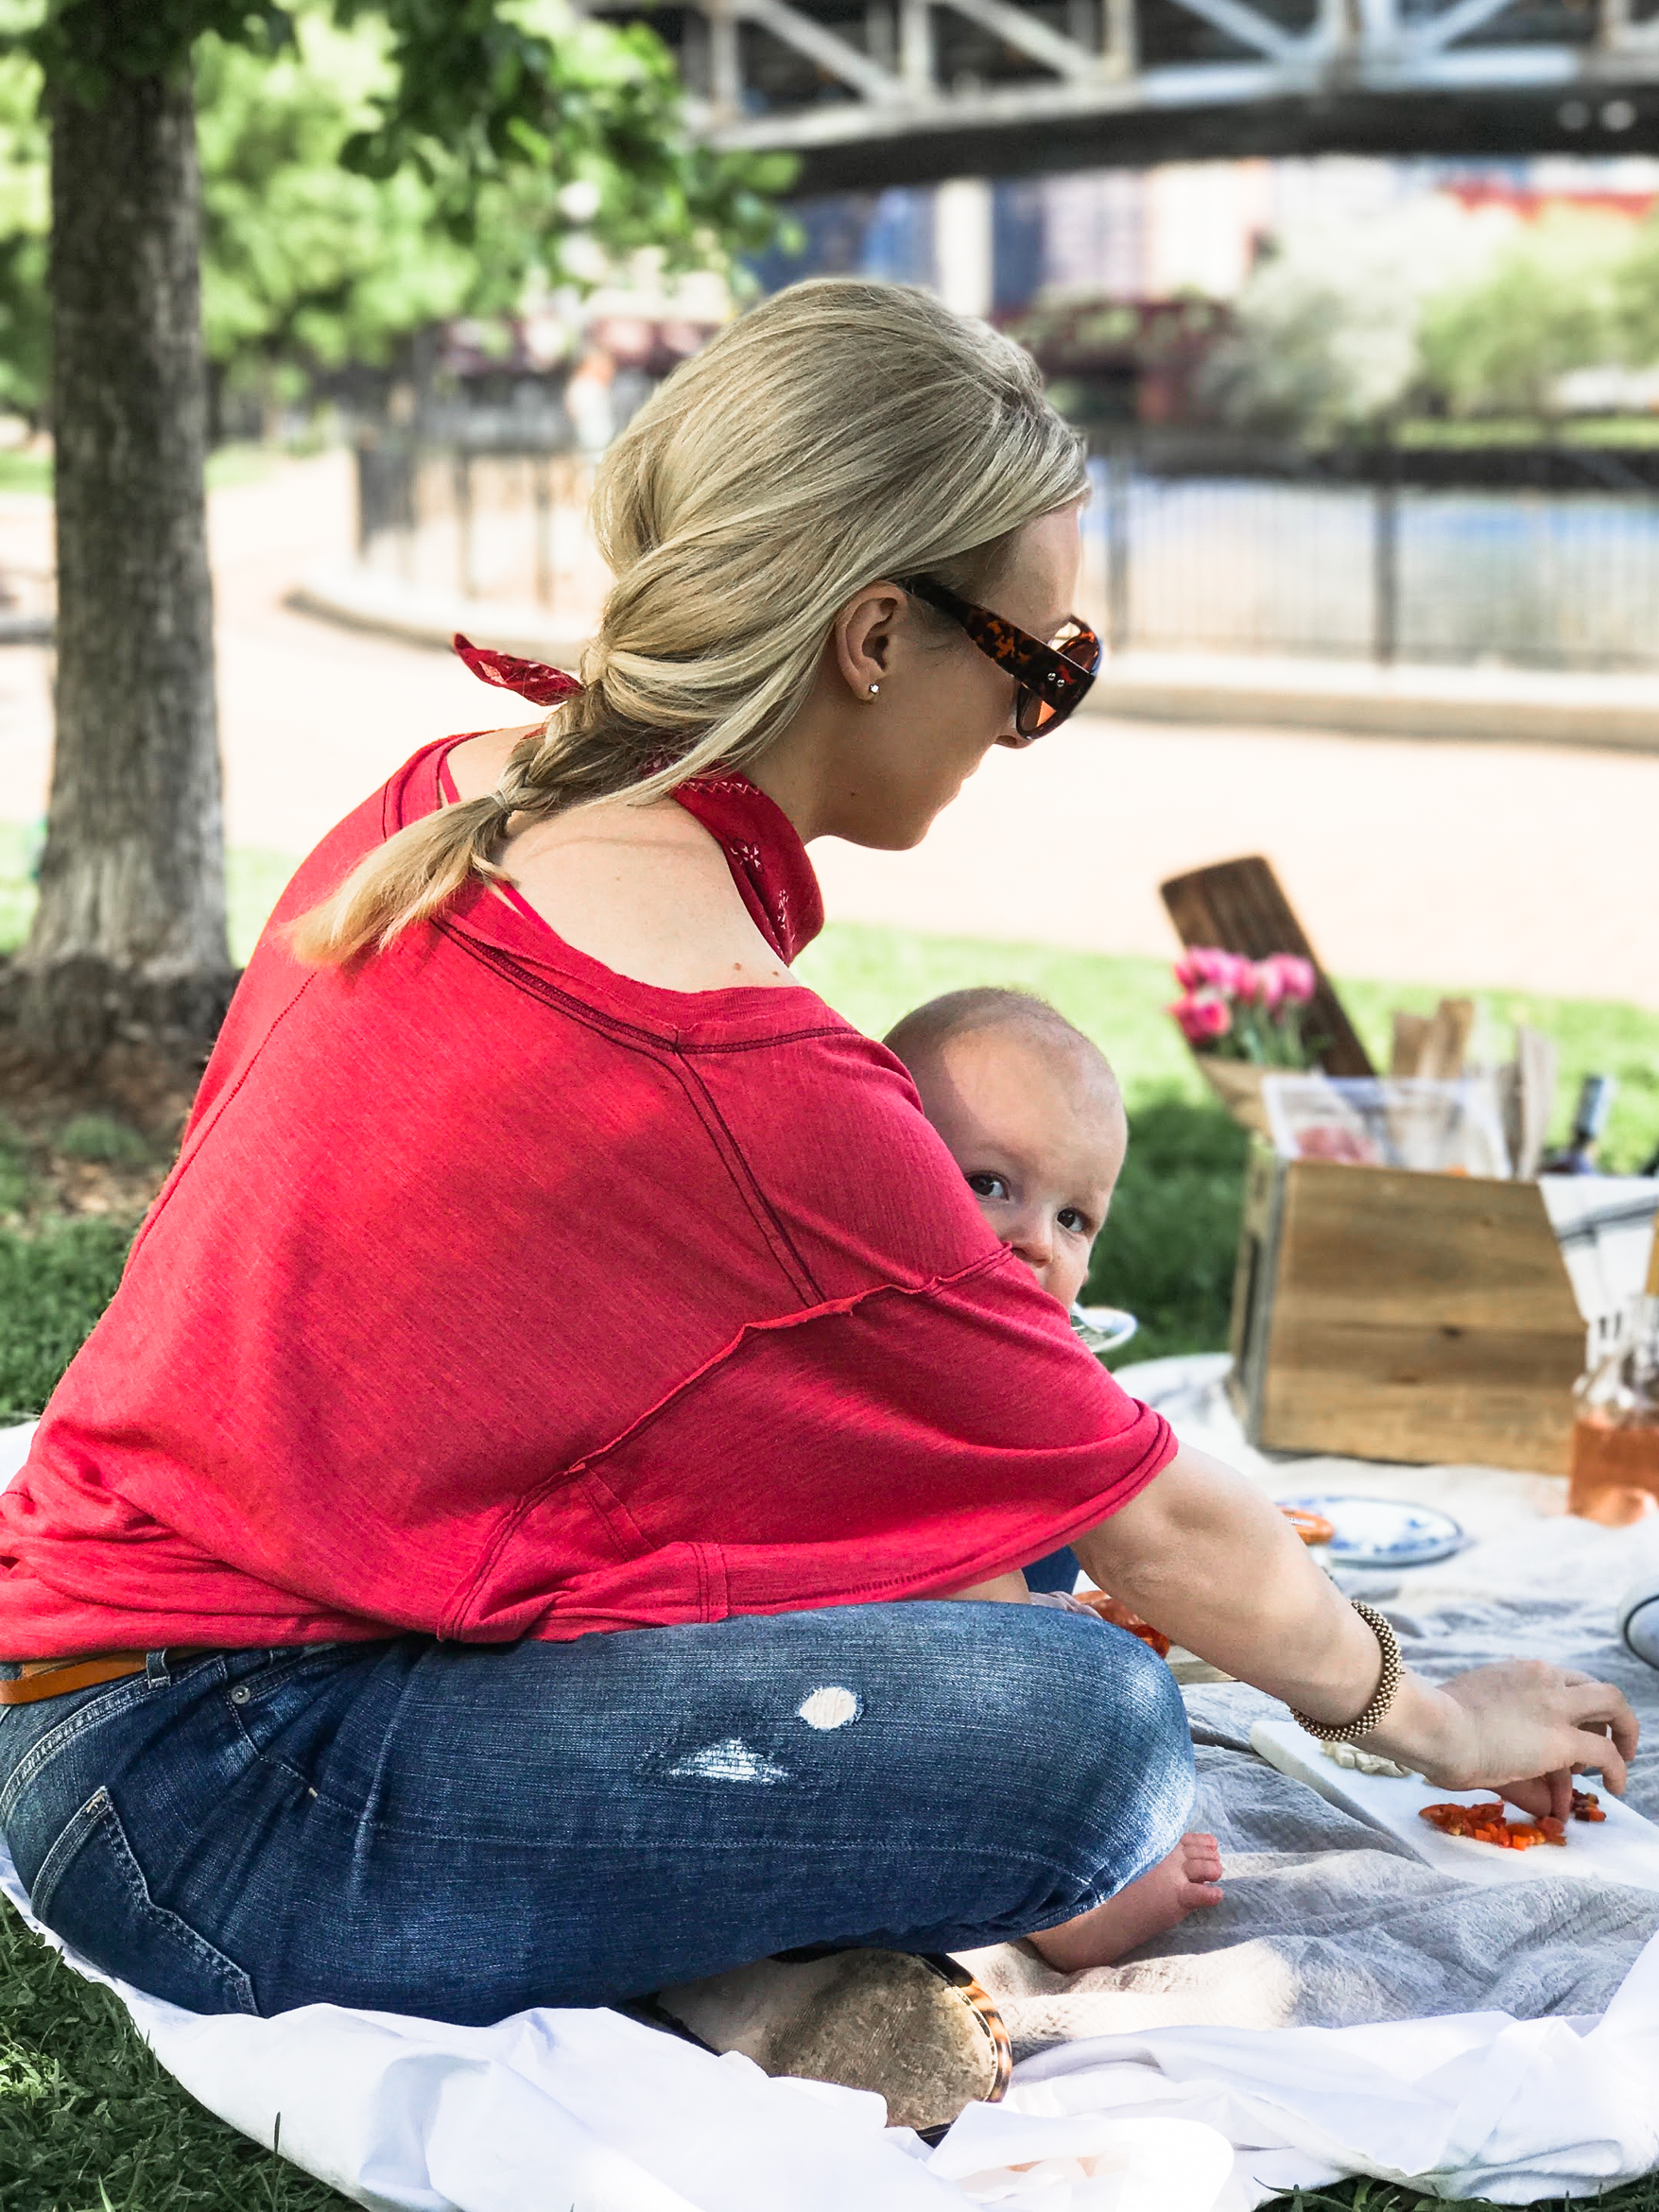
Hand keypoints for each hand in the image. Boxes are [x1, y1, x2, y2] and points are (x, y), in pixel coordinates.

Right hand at [1370, 1661, 1637, 1817]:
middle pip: (1595, 1686)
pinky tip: (1615, 1787)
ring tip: (1624, 1758)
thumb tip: (1491, 1748)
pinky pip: (1607, 1753)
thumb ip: (1488, 1721)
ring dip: (1625, 1731)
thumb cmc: (1433, 1721)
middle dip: (1611, 1712)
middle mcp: (1543, 1678)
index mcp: (1518, 1670)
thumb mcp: (1467, 1709)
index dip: (1571, 1708)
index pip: (1561, 1683)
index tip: (1566, 1729)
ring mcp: (1556, 1706)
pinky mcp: (1563, 1740)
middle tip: (1613, 1736)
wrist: (1434, 1725)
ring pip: (1613, 1704)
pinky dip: (1617, 1769)